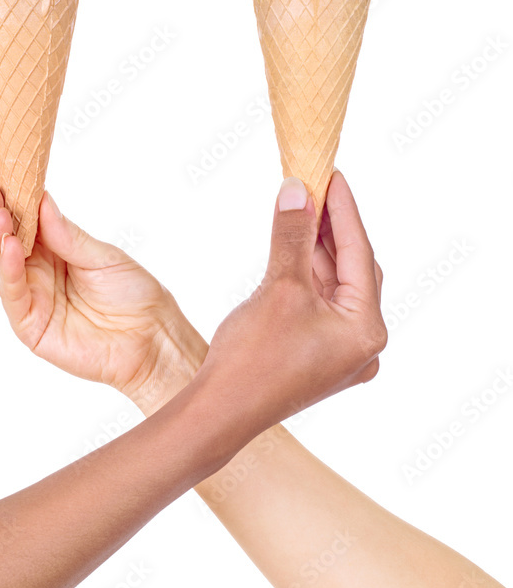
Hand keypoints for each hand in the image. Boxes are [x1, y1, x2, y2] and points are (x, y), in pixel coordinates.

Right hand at [0, 164, 204, 403]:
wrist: (151, 338)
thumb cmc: (133, 295)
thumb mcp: (103, 256)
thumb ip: (67, 235)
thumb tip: (40, 200)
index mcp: (53, 250)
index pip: (21, 219)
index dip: (7, 196)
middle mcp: (36, 272)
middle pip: (3, 239)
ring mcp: (30, 298)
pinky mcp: (29, 325)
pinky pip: (12, 294)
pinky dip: (8, 269)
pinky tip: (10, 245)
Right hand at [200, 171, 385, 432]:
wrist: (221, 413)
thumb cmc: (253, 358)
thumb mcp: (278, 287)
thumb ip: (292, 235)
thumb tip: (298, 190)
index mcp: (367, 329)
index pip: (360, 253)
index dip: (344, 209)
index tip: (332, 174)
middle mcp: (364, 346)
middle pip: (353, 271)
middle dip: (331, 230)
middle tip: (314, 189)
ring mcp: (343, 356)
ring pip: (336, 289)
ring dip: (318, 253)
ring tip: (300, 213)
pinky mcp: (319, 360)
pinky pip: (322, 308)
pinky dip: (309, 279)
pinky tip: (293, 254)